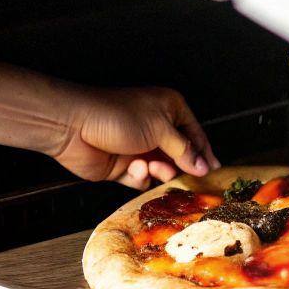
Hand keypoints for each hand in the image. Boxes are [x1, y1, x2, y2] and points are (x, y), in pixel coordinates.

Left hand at [51, 84, 219, 188]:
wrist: (74, 127)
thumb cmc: (115, 115)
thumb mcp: (160, 129)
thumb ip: (184, 150)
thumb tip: (203, 165)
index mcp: (169, 110)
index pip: (196, 135)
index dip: (205, 154)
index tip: (214, 172)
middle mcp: (156, 128)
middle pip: (180, 155)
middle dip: (181, 166)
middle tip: (184, 175)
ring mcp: (139, 148)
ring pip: (163, 169)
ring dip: (159, 170)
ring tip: (151, 165)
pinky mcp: (125, 166)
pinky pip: (143, 178)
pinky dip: (140, 176)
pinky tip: (133, 168)